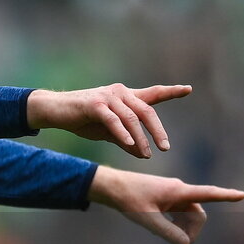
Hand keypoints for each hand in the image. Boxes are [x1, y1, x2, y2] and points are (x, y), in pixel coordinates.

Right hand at [26, 83, 192, 158]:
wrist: (55, 110)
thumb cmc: (82, 119)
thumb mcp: (108, 132)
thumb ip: (127, 141)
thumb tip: (145, 154)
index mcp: (126, 97)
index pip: (153, 94)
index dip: (171, 91)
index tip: (188, 89)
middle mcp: (120, 93)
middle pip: (146, 111)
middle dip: (158, 131)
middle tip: (165, 148)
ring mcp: (108, 97)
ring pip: (131, 118)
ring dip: (141, 138)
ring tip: (148, 154)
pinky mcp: (95, 104)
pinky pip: (114, 120)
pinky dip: (123, 133)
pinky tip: (130, 145)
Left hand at [88, 166, 243, 243]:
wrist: (112, 187)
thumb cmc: (129, 200)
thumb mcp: (148, 219)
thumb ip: (168, 233)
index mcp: (178, 191)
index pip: (207, 193)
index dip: (226, 195)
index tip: (242, 194)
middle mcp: (179, 190)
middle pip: (198, 214)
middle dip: (192, 230)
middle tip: (177, 241)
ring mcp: (172, 194)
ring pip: (188, 215)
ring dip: (182, 228)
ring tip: (161, 230)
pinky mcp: (165, 198)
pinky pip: (179, 214)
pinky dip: (174, 223)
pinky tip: (159, 225)